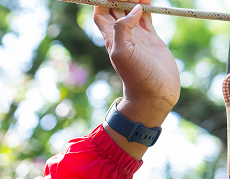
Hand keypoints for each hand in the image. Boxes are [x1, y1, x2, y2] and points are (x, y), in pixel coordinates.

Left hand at [94, 0, 179, 124]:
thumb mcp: (122, 53)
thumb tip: (133, 9)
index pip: (100, 13)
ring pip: (131, 9)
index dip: (102, 1)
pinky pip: (147, 16)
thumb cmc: (136, 77)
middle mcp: (121, 35)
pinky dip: (147, 5)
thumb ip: (122, 29)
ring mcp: (136, 36)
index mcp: (111, 38)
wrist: (153, 94)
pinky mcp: (151, 38)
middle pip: (115, 8)